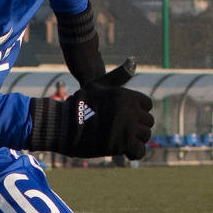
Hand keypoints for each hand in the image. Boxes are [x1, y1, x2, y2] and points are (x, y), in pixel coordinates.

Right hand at [28, 62, 152, 159]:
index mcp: (128, 96)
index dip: (137, 111)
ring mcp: (128, 128)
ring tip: (120, 138)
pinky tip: (124, 150)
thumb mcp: (97, 85)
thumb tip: (133, 60)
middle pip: (148, 121)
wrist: (64, 125)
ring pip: (145, 136)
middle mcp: (131, 111)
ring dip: (135, 139)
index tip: (125, 115)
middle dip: (137, 126)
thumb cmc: (80, 104)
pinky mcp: (124, 144)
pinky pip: (139, 151)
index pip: (147, 105)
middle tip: (121, 129)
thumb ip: (117, 76)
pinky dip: (134, 152)